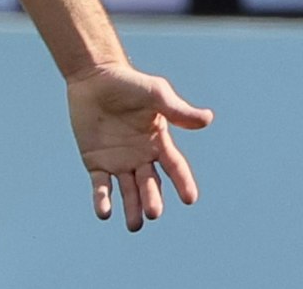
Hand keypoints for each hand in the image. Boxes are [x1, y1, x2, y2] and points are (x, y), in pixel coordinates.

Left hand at [66, 62, 211, 230]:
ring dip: (131, 208)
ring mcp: (119, 162)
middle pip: (150, 184)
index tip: (190, 198)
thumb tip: (208, 118)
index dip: (183, 182)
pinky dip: (102, 200)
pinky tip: (104, 213)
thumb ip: (178, 110)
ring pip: (128, 191)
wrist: (94, 77)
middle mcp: (142, 157)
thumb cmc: (129, 83)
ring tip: (134, 225)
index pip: (175, 167)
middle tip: (154, 212)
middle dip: (152, 199)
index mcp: (159, 143)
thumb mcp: (156, 94)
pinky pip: (101, 186)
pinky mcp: (96, 163)